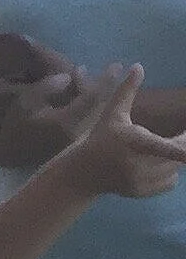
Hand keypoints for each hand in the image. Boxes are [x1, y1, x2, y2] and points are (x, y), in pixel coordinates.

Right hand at [56, 64, 185, 202]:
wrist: (83, 171)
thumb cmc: (100, 137)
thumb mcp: (112, 112)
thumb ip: (127, 91)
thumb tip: (138, 66)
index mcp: (133, 142)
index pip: (166, 147)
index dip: (184, 149)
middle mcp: (138, 164)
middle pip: (176, 155)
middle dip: (181, 143)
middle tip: (178, 135)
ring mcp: (140, 181)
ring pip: (175, 168)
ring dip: (173, 159)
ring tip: (155, 151)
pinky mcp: (143, 192)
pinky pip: (170, 182)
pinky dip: (168, 172)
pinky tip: (152, 165)